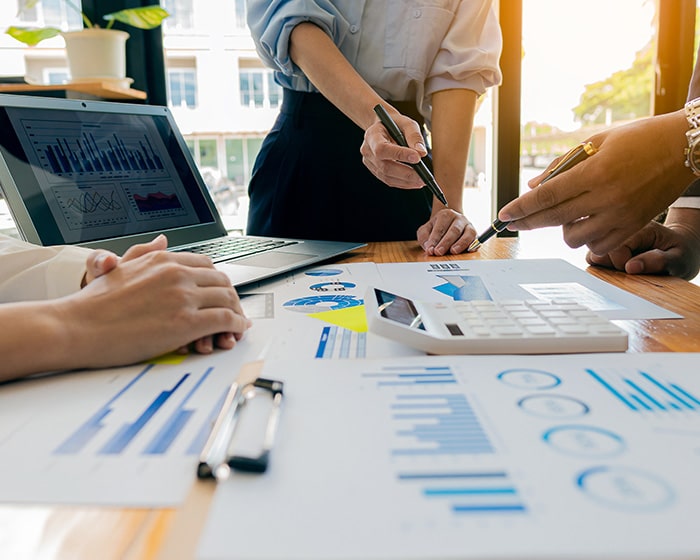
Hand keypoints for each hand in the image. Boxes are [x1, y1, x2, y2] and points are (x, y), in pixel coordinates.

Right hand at [61, 248, 250, 368]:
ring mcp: (183, 297)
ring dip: (237, 313)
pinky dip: (236, 326)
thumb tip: (163, 240)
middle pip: (221, 281)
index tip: (219, 292)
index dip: (217, 281)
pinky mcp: (187, 322)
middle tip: (233, 310)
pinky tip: (234, 332)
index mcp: (163, 260)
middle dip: (231, 297)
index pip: (206, 265)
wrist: (76, 327)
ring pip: (228, 300)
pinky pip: (225, 320)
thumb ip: (144, 253)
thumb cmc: (93, 305)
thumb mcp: (119, 267)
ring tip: (236, 324)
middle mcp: (177, 273)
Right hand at [360, 111, 426, 188]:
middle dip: (406, 173)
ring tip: (422, 181)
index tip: (417, 158)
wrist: (383, 127)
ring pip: (387, 177)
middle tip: (423, 177)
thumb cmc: (395, 124)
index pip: (382, 148)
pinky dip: (403, 183)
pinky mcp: (375, 171)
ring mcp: (370, 163)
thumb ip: (414, 136)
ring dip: (406, 181)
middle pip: (385, 167)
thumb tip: (422, 153)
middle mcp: (367, 151)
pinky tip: (415, 182)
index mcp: (372, 135)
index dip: (399, 155)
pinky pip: (389, 180)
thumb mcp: (406, 123)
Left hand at [417, 209, 476, 255]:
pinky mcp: (475, 235)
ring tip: (453, 251)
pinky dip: (474, 245)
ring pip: (468, 234)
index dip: (434, 239)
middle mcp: (459, 219)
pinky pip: (476, 239)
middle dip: (446, 242)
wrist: (450, 223)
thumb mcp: (425, 230)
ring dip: (461, 243)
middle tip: (439, 252)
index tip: (430, 249)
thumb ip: (424, 238)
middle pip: (454, 230)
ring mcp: (468, 226)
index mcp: (446, 215)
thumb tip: (428, 248)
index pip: (440, 228)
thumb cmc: (436, 228)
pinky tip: (469, 250)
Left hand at [498, 111, 694, 254]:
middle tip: (511, 224)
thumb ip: (562, 165)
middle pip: (553, 219)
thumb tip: (533, 187)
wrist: (684, 147)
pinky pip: (598, 245)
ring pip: (574, 237)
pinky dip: (586, 237)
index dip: (521, 207)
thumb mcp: (596, 142)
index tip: (503, 215)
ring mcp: (621, 216)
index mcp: (595, 172)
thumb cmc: (638, 138)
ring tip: (566, 214)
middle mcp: (607, 197)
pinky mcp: (633, 227)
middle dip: (527, 222)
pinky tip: (586, 223)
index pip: (547, 197)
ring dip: (562, 228)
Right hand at [586, 219, 699, 279]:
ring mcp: (612, 237)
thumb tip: (630, 267)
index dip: (621, 263)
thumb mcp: (678, 258)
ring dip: (604, 265)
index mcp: (640, 228)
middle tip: (628, 269)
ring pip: (592, 253)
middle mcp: (622, 228)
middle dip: (610, 265)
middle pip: (597, 247)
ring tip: (623, 267)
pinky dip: (601, 266)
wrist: (681, 246)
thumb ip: (658, 261)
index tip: (635, 270)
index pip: (615, 246)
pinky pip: (592, 257)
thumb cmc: (680, 252)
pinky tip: (617, 267)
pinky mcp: (606, 245)